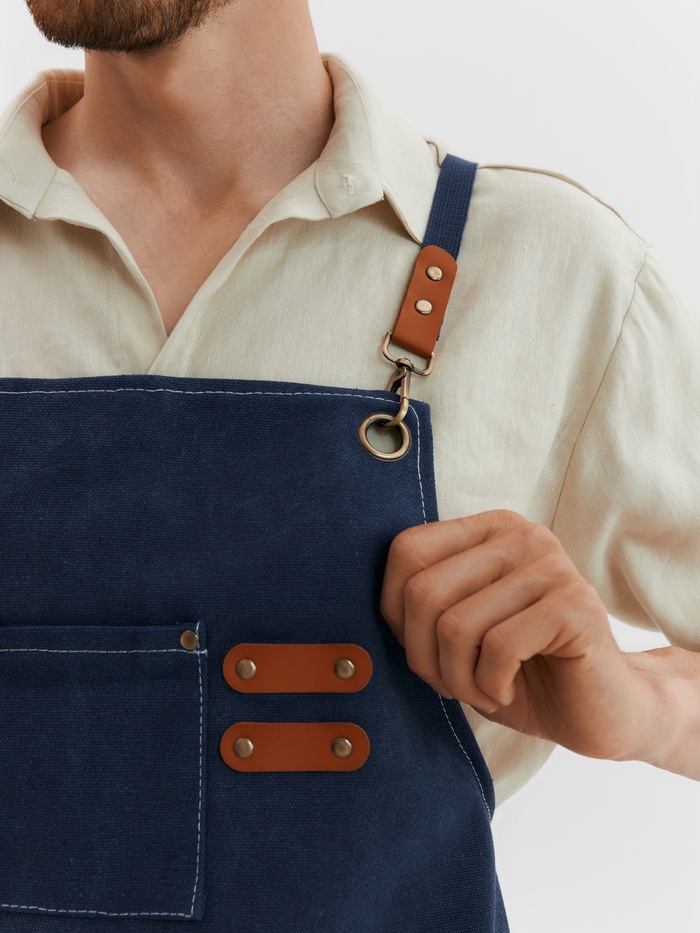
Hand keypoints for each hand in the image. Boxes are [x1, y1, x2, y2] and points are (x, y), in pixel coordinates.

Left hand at [380, 510, 651, 760]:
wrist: (598, 711)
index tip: (421, 649)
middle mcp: (521, 535)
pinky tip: (507, 690)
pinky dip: (489, 685)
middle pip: (424, 591)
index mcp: (488, 529)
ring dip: (458, 678)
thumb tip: (356, 603)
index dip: (395, 612)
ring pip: (456, 625)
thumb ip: (421, 605)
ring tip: (481, 689)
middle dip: (424, 657)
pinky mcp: (576, 604)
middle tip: (452, 683)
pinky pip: (498, 648)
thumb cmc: (516, 671)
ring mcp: (552, 565)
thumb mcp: (457, 631)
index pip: (405, 550)